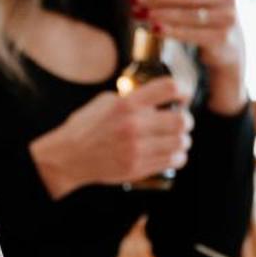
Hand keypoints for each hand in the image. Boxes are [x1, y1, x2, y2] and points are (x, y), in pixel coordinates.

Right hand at [28, 77, 192, 198]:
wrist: (69, 157)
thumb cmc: (86, 127)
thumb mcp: (105, 102)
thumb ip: (131, 98)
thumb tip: (156, 97)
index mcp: (127, 104)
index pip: (169, 88)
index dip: (182, 91)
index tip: (183, 96)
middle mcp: (134, 125)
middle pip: (181, 120)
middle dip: (186, 121)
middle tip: (182, 122)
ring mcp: (137, 148)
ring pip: (180, 142)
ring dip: (183, 140)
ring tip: (177, 140)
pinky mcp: (137, 167)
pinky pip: (172, 161)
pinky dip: (177, 156)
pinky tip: (171, 153)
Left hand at [131, 0, 247, 113]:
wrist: (229, 50)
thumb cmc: (205, 21)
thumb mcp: (193, 2)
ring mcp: (227, 19)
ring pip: (187, 14)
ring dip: (160, 13)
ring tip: (140, 14)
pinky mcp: (222, 39)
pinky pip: (192, 34)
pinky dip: (172, 31)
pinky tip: (154, 29)